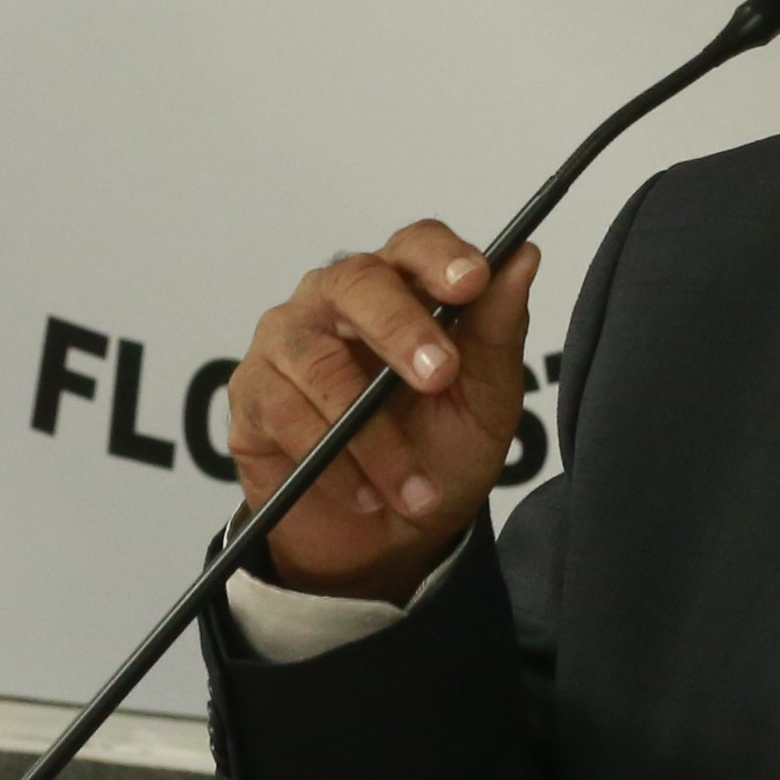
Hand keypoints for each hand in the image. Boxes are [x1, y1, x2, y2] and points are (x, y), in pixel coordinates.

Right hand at [230, 221, 537, 599]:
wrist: (391, 536)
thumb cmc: (440, 450)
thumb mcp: (485, 400)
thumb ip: (497, 330)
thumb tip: (525, 257)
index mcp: (402, 286)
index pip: (415, 244)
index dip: (440, 256)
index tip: (473, 281)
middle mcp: (336, 300)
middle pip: (357, 283)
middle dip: (402, 330)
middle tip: (440, 376)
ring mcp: (287, 342)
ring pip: (320, 363)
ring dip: (374, 435)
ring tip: (415, 488)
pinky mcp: (254, 394)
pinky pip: (285, 414)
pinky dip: (334, 463)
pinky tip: (367, 495)